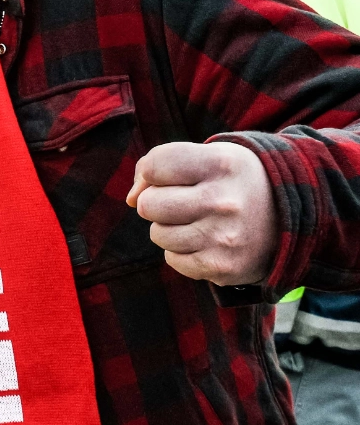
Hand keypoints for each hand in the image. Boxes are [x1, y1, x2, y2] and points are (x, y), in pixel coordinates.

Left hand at [127, 140, 276, 284]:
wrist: (294, 219)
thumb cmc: (235, 183)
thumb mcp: (210, 158)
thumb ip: (160, 165)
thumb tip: (130, 199)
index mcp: (221, 164)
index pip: (154, 166)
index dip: (154, 173)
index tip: (174, 177)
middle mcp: (224, 200)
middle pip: (147, 204)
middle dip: (158, 203)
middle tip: (188, 202)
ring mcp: (224, 236)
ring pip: (158, 234)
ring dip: (171, 228)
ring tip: (202, 221)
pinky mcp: (223, 267)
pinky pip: (173, 260)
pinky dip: (183, 252)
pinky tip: (209, 242)